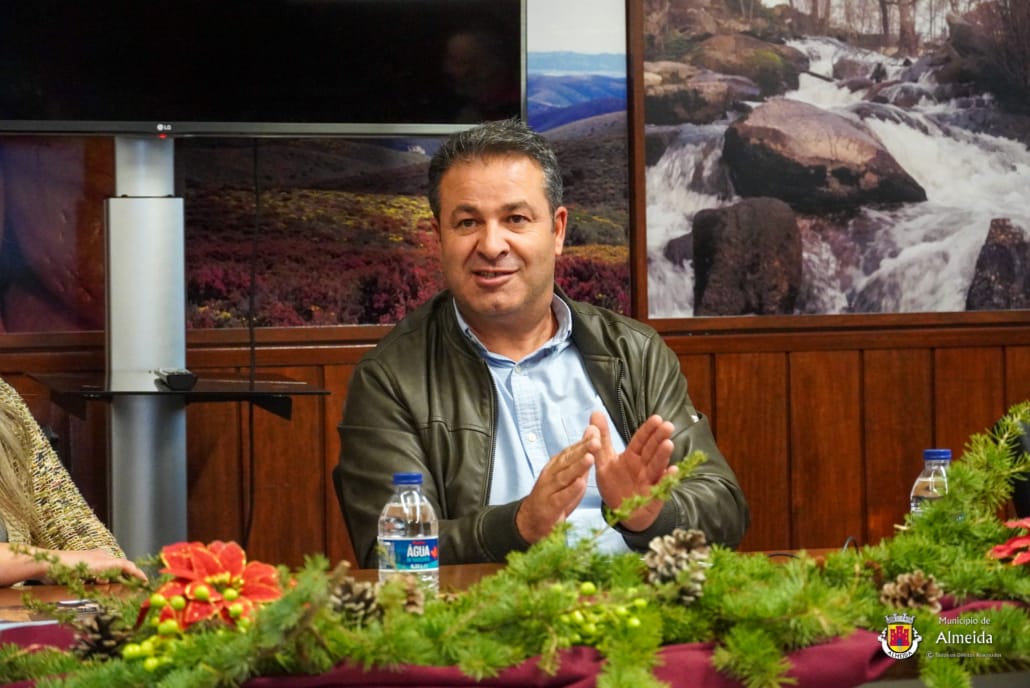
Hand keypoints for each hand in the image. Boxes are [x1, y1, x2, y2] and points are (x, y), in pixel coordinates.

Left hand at [52, 549, 148, 582]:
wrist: (46, 564)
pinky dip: (103, 580)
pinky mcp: (82, 566)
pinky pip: (98, 573)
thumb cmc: (68, 566)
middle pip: (120, 568)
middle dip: (128, 578)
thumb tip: (133, 569)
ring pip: (109, 572)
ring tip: (116, 590)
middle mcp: (101, 558)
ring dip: (114, 580)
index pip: (127, 566)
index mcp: (105, 558)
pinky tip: (98, 586)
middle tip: (134, 588)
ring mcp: (91, 562)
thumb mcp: (95, 567)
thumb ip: (116, 567)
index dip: (137, 574)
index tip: (146, 582)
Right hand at [515, 431, 598, 543]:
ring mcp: (549, 489)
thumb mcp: (570, 476)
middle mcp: (551, 474)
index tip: (596, 432)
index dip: (583, 442)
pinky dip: (571, 490)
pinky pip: (561, 497)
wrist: (532, 520)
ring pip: (564, 476)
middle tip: (596, 441)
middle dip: (582, 450)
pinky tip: (580, 484)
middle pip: (567, 460)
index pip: (570, 451)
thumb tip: (593, 438)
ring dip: (577, 467)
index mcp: (556, 465)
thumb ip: (581, 459)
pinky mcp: (550, 506)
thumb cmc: (555, 496)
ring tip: (590, 458)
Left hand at [593, 411, 676, 531]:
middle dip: (659, 438)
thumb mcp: (604, 461)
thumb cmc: (615, 484)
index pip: (641, 441)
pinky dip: (666, 480)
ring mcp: (649, 482)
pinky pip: (660, 488)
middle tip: (668, 426)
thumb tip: (595, 412)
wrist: (620, 513)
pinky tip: (673, 471)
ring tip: (668, 444)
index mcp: (632, 457)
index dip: (648, 430)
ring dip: (663, 456)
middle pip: (651, 451)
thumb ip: (601, 438)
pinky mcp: (652, 497)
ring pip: (657, 467)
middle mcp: (643, 467)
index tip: (657, 418)